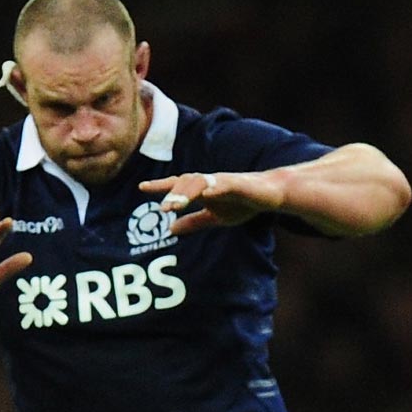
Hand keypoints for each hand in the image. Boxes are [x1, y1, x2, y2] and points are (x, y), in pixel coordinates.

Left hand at [139, 171, 286, 236]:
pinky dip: (212, 188)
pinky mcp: (238, 184)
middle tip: (163, 208)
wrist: (270, 195)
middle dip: (172, 192)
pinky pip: (222, 184)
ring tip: (176, 205)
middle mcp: (209, 182)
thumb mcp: (215, 217)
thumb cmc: (242, 203)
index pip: (177, 186)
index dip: (160, 187)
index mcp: (202, 190)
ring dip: (187, 192)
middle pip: (185, 182)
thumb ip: (194, 222)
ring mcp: (223, 181)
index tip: (142, 188)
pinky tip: (205, 194)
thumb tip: (170, 229)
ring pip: (200, 182)